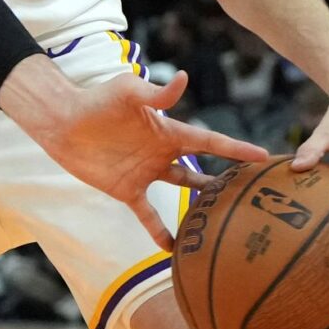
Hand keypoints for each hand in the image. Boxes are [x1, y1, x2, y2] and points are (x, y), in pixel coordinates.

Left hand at [0, 58, 267, 243]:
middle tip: (256, 195)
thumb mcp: (128, 91)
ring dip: (202, 206)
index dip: (236, 149)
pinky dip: (160, 231)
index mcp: (169, 131)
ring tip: (227, 224)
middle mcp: (163, 153)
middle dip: (228, 179)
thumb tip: (184, 78)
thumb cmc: (96, 99)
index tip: (264, 157)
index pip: (211, 142)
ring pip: (183, 192)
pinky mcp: (127, 190)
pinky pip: (149, 215)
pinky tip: (174, 250)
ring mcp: (147, 173)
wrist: (64, 121)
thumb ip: (157, 93)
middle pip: (204, 169)